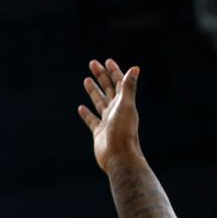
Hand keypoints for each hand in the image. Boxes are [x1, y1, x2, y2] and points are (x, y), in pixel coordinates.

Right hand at [78, 58, 142, 173]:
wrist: (119, 156)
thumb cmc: (123, 131)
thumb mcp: (125, 106)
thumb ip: (129, 87)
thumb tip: (135, 68)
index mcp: (123, 103)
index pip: (118, 82)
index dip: (113, 71)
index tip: (106, 61)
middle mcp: (116, 110)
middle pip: (107, 89)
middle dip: (101, 76)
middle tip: (92, 64)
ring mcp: (107, 121)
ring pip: (99, 102)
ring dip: (93, 90)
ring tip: (86, 80)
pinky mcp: (99, 132)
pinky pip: (91, 120)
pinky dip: (86, 113)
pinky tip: (81, 108)